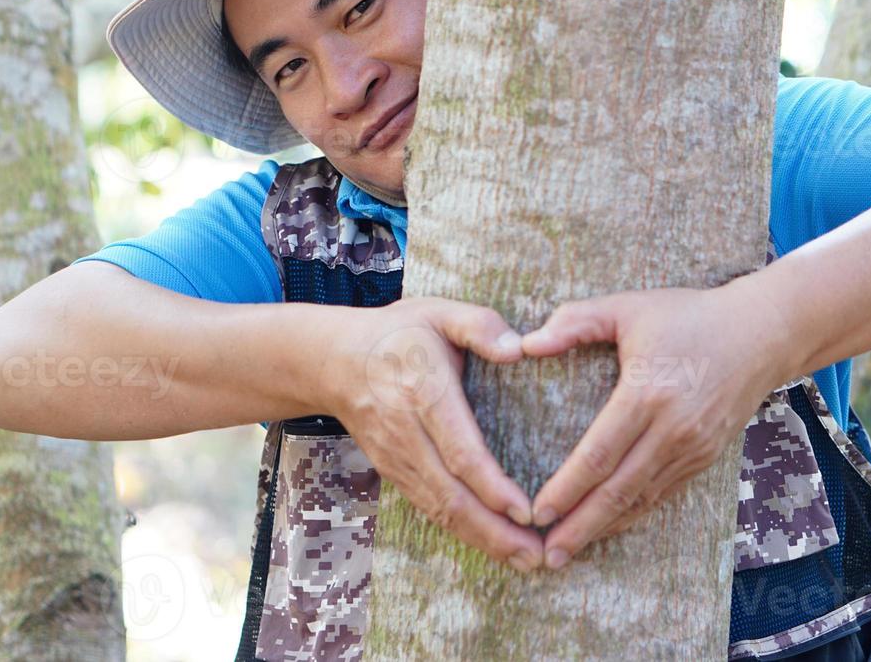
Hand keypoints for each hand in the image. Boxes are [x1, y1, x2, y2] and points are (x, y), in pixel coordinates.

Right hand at [329, 296, 543, 571]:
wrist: (334, 360)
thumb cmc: (399, 332)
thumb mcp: (439, 311)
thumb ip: (481, 325)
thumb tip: (519, 350)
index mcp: (421, 389)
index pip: (458, 448)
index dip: (492, 485)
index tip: (527, 510)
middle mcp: (405, 432)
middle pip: (449, 493)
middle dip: (494, 530)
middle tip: (537, 553)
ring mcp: (396, 457)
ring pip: (438, 510)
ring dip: (482, 540)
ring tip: (525, 559)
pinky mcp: (393, 472)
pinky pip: (429, 509)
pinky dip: (462, 532)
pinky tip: (495, 545)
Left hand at [520, 276, 799, 568]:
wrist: (761, 333)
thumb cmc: (688, 316)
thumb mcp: (628, 307)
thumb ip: (576, 322)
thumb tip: (525, 344)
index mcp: (648, 393)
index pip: (600, 453)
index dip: (567, 488)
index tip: (537, 512)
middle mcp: (673, 429)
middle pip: (619, 490)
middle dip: (580, 526)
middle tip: (546, 555)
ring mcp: (693, 448)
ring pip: (641, 500)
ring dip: (603, 528)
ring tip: (568, 552)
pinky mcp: (705, 457)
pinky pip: (662, 494)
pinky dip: (632, 514)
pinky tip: (607, 527)